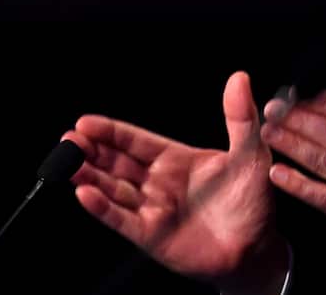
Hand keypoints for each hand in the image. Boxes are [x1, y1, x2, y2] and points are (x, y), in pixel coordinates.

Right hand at [64, 71, 287, 292]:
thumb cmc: (254, 199)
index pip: (137, 142)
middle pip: (116, 163)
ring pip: (112, 189)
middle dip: (91, 151)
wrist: (258, 247)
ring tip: (67, 164)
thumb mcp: (251, 153)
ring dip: (89, 176)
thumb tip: (239, 78)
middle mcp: (159, 183)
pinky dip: (102, 208)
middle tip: (68, 139)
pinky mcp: (152, 235)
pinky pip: (122, 220)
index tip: (86, 122)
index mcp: (177, 159)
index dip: (111, 132)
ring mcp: (153, 209)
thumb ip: (241, 118)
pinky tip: (84, 194)